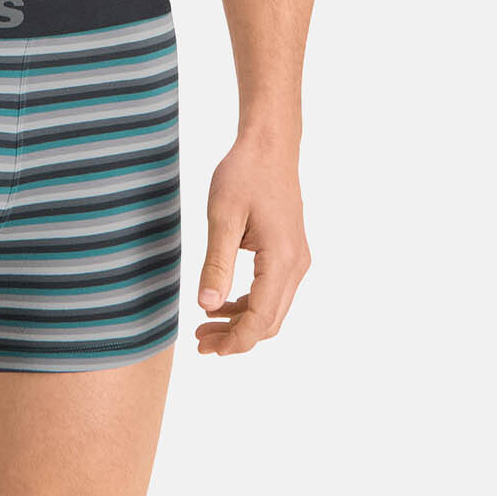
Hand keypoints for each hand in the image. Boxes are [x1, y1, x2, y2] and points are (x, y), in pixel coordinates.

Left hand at [195, 133, 309, 355]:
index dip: (235, 340)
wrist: (269, 147)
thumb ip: (216, 263)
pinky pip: (273, 292)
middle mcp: (296, 265)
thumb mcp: (223, 216)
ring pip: (273, 310)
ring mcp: (297, 260)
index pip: (261, 318)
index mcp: (282, 259)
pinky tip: (222, 304)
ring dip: (242, 323)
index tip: (206, 349)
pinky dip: (249, 305)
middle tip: (200, 342)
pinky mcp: (290, 254)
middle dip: (236, 338)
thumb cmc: (244, 174)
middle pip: (270, 321)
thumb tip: (206, 305)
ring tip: (205, 327)